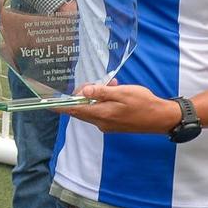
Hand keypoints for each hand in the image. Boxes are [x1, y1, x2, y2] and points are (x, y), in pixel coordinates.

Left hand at [63, 79, 178, 134]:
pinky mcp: (114, 124)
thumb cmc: (143, 103)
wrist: (161, 118)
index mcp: (101, 114)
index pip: (74, 110)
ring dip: (97, 96)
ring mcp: (107, 125)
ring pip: (93, 108)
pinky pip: (102, 111)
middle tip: (94, 83)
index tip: (47, 103)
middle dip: (83, 94)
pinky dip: (104, 101)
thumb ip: (101, 92)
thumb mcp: (122, 93)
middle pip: (82, 109)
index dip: (60, 106)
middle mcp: (101, 122)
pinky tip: (115, 91)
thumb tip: (84, 90)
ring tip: (111, 85)